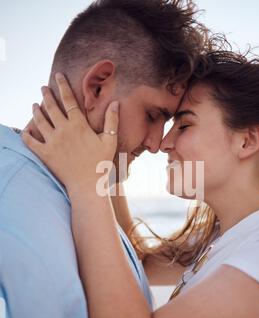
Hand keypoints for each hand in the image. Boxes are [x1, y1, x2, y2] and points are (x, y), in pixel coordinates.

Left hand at [23, 73, 118, 194]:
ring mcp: (52, 142)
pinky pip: (30, 142)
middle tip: (43, 87)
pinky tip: (25, 130)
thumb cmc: (101, 163)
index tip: (58, 75)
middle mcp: (63, 130)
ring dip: (35, 111)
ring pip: (39, 121)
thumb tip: (116, 103)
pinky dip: (26, 135)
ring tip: (34, 105)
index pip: (68, 99)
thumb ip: (112, 121)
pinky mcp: (45, 154)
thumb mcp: (110, 140)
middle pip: (51, 107)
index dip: (62, 85)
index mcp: (78, 125)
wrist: (87, 184)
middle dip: (46, 95)